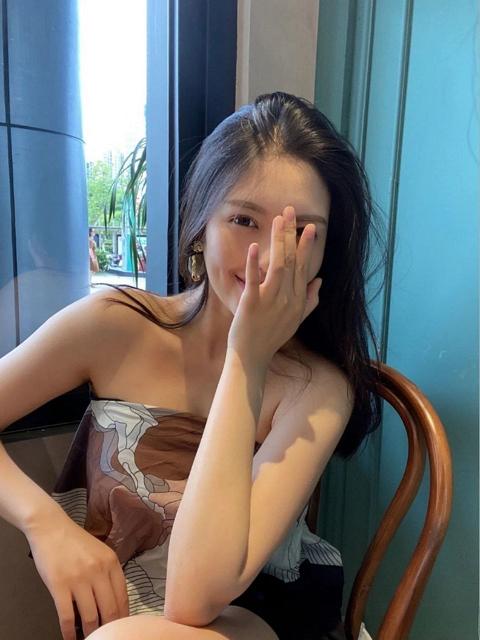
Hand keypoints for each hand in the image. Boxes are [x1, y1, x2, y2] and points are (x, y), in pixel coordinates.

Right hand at [26, 514, 128, 639]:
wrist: (51, 528)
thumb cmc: (74, 542)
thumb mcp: (100, 552)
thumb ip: (108, 574)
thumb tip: (114, 603)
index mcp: (112, 562)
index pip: (123, 598)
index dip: (123, 619)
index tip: (120, 629)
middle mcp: (99, 570)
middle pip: (110, 611)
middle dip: (109, 630)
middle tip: (106, 637)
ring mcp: (79, 578)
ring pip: (90, 617)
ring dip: (91, 634)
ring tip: (89, 639)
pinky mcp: (60, 585)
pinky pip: (67, 617)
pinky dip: (70, 632)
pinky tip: (70, 638)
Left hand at [227, 205, 321, 364]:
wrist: (252, 357)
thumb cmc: (272, 337)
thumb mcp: (296, 320)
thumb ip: (310, 300)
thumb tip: (319, 280)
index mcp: (298, 300)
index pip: (304, 267)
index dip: (307, 245)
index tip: (310, 227)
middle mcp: (288, 298)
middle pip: (292, 260)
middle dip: (292, 234)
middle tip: (290, 211)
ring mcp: (270, 300)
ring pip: (278, 265)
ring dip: (278, 240)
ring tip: (278, 220)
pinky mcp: (251, 304)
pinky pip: (253, 280)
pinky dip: (254, 263)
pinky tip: (254, 246)